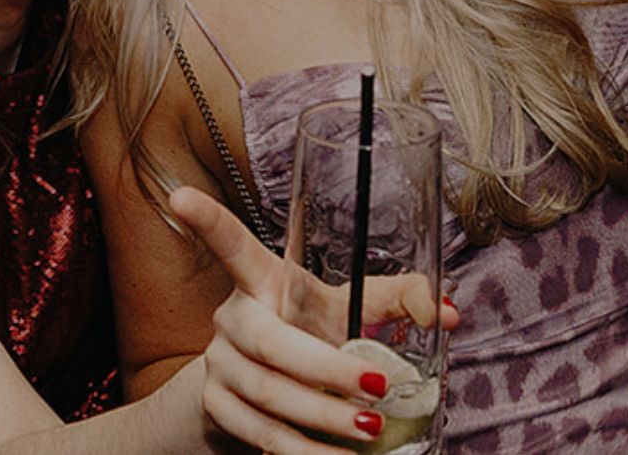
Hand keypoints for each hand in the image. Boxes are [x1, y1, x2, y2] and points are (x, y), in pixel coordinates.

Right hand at [171, 187, 454, 453]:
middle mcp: (232, 319)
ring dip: (321, 416)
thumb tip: (445, 312)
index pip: (232, 247)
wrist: (256, 394)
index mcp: (262, 283)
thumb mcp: (346, 311)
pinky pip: (258, 433)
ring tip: (369, 431)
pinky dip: (301, 452)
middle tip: (377, 386)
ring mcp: (219, 364)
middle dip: (324, 368)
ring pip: (266, 392)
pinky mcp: (217, 407)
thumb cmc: (309, 336)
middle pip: (268, 341)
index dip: (208, 222)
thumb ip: (395, 301)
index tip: (182, 198)